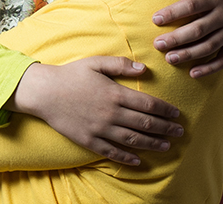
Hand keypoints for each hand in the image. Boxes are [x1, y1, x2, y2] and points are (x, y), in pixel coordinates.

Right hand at [7, 57, 182, 165]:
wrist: (44, 92)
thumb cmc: (70, 75)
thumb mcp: (96, 62)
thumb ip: (121, 65)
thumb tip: (144, 69)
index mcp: (114, 93)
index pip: (148, 104)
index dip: (165, 110)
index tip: (176, 114)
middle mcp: (110, 113)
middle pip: (145, 124)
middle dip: (165, 129)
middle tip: (179, 132)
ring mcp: (100, 129)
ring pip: (132, 139)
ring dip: (152, 144)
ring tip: (166, 145)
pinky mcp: (89, 140)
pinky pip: (112, 152)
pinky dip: (127, 158)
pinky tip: (138, 160)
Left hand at [152, 0, 222, 77]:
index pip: (192, 5)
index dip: (173, 13)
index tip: (155, 20)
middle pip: (199, 29)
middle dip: (177, 38)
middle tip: (157, 44)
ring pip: (210, 46)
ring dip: (189, 54)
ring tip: (169, 59)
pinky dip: (210, 68)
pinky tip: (192, 74)